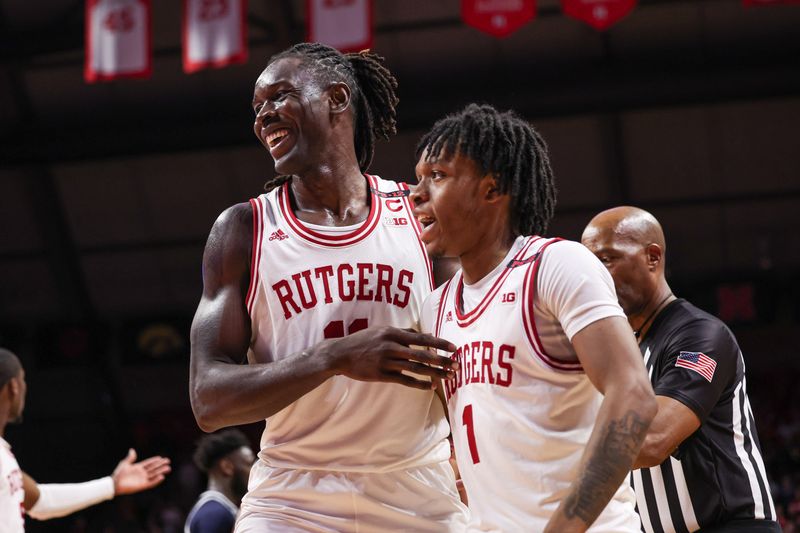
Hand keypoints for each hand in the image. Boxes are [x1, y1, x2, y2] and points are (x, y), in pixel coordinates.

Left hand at [111, 449, 171, 495]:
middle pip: (153, 468)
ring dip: (161, 471)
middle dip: (160, 465)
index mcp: (138, 467)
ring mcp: (142, 479)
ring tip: (168, 468)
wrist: (114, 484)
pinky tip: (162, 477)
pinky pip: (151, 483)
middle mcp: (142, 473)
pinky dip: (156, 480)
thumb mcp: (124, 464)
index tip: (161, 458)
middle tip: (168, 461)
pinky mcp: (142, 485)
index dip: (154, 460)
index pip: (149, 463)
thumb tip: (132, 450)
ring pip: (154, 475)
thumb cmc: (118, 474)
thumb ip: (130, 458)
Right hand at [323, 326, 458, 389]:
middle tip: (456, 366)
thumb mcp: (381, 330)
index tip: (454, 348)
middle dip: (442, 361)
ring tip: (448, 377)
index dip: (440, 344)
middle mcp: (391, 346)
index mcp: (393, 333)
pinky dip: (419, 384)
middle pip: (422, 354)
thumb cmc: (362, 340)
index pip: (422, 338)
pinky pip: (405, 380)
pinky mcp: (382, 375)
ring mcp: (386, 362)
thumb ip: (402, 332)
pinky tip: (431, 387)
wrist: (340, 354)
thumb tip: (423, 335)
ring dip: (434, 373)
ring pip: (416, 368)